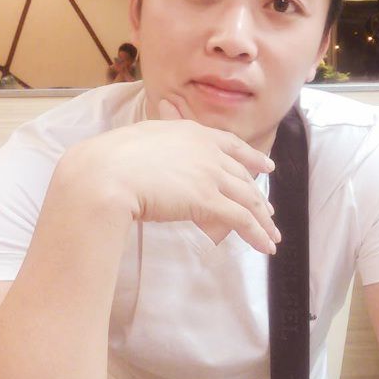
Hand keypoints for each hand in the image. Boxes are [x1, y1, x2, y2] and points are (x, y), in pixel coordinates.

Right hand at [60, 100, 280, 254]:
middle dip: (258, 196)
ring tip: (272, 235)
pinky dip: (257, 233)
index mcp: (191, 133)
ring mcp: (209, 174)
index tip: (266, 166)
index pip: (231, 145)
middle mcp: (207, 151)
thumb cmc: (112, 158)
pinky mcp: (207, 200)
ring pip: (247, 198)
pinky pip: (241, 219)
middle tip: (268, 210)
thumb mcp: (142, 140)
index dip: (252, 157)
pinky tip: (264, 245)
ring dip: (262, 220)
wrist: (106, 173)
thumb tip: (164, 161)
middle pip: (242, 176)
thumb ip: (161, 147)